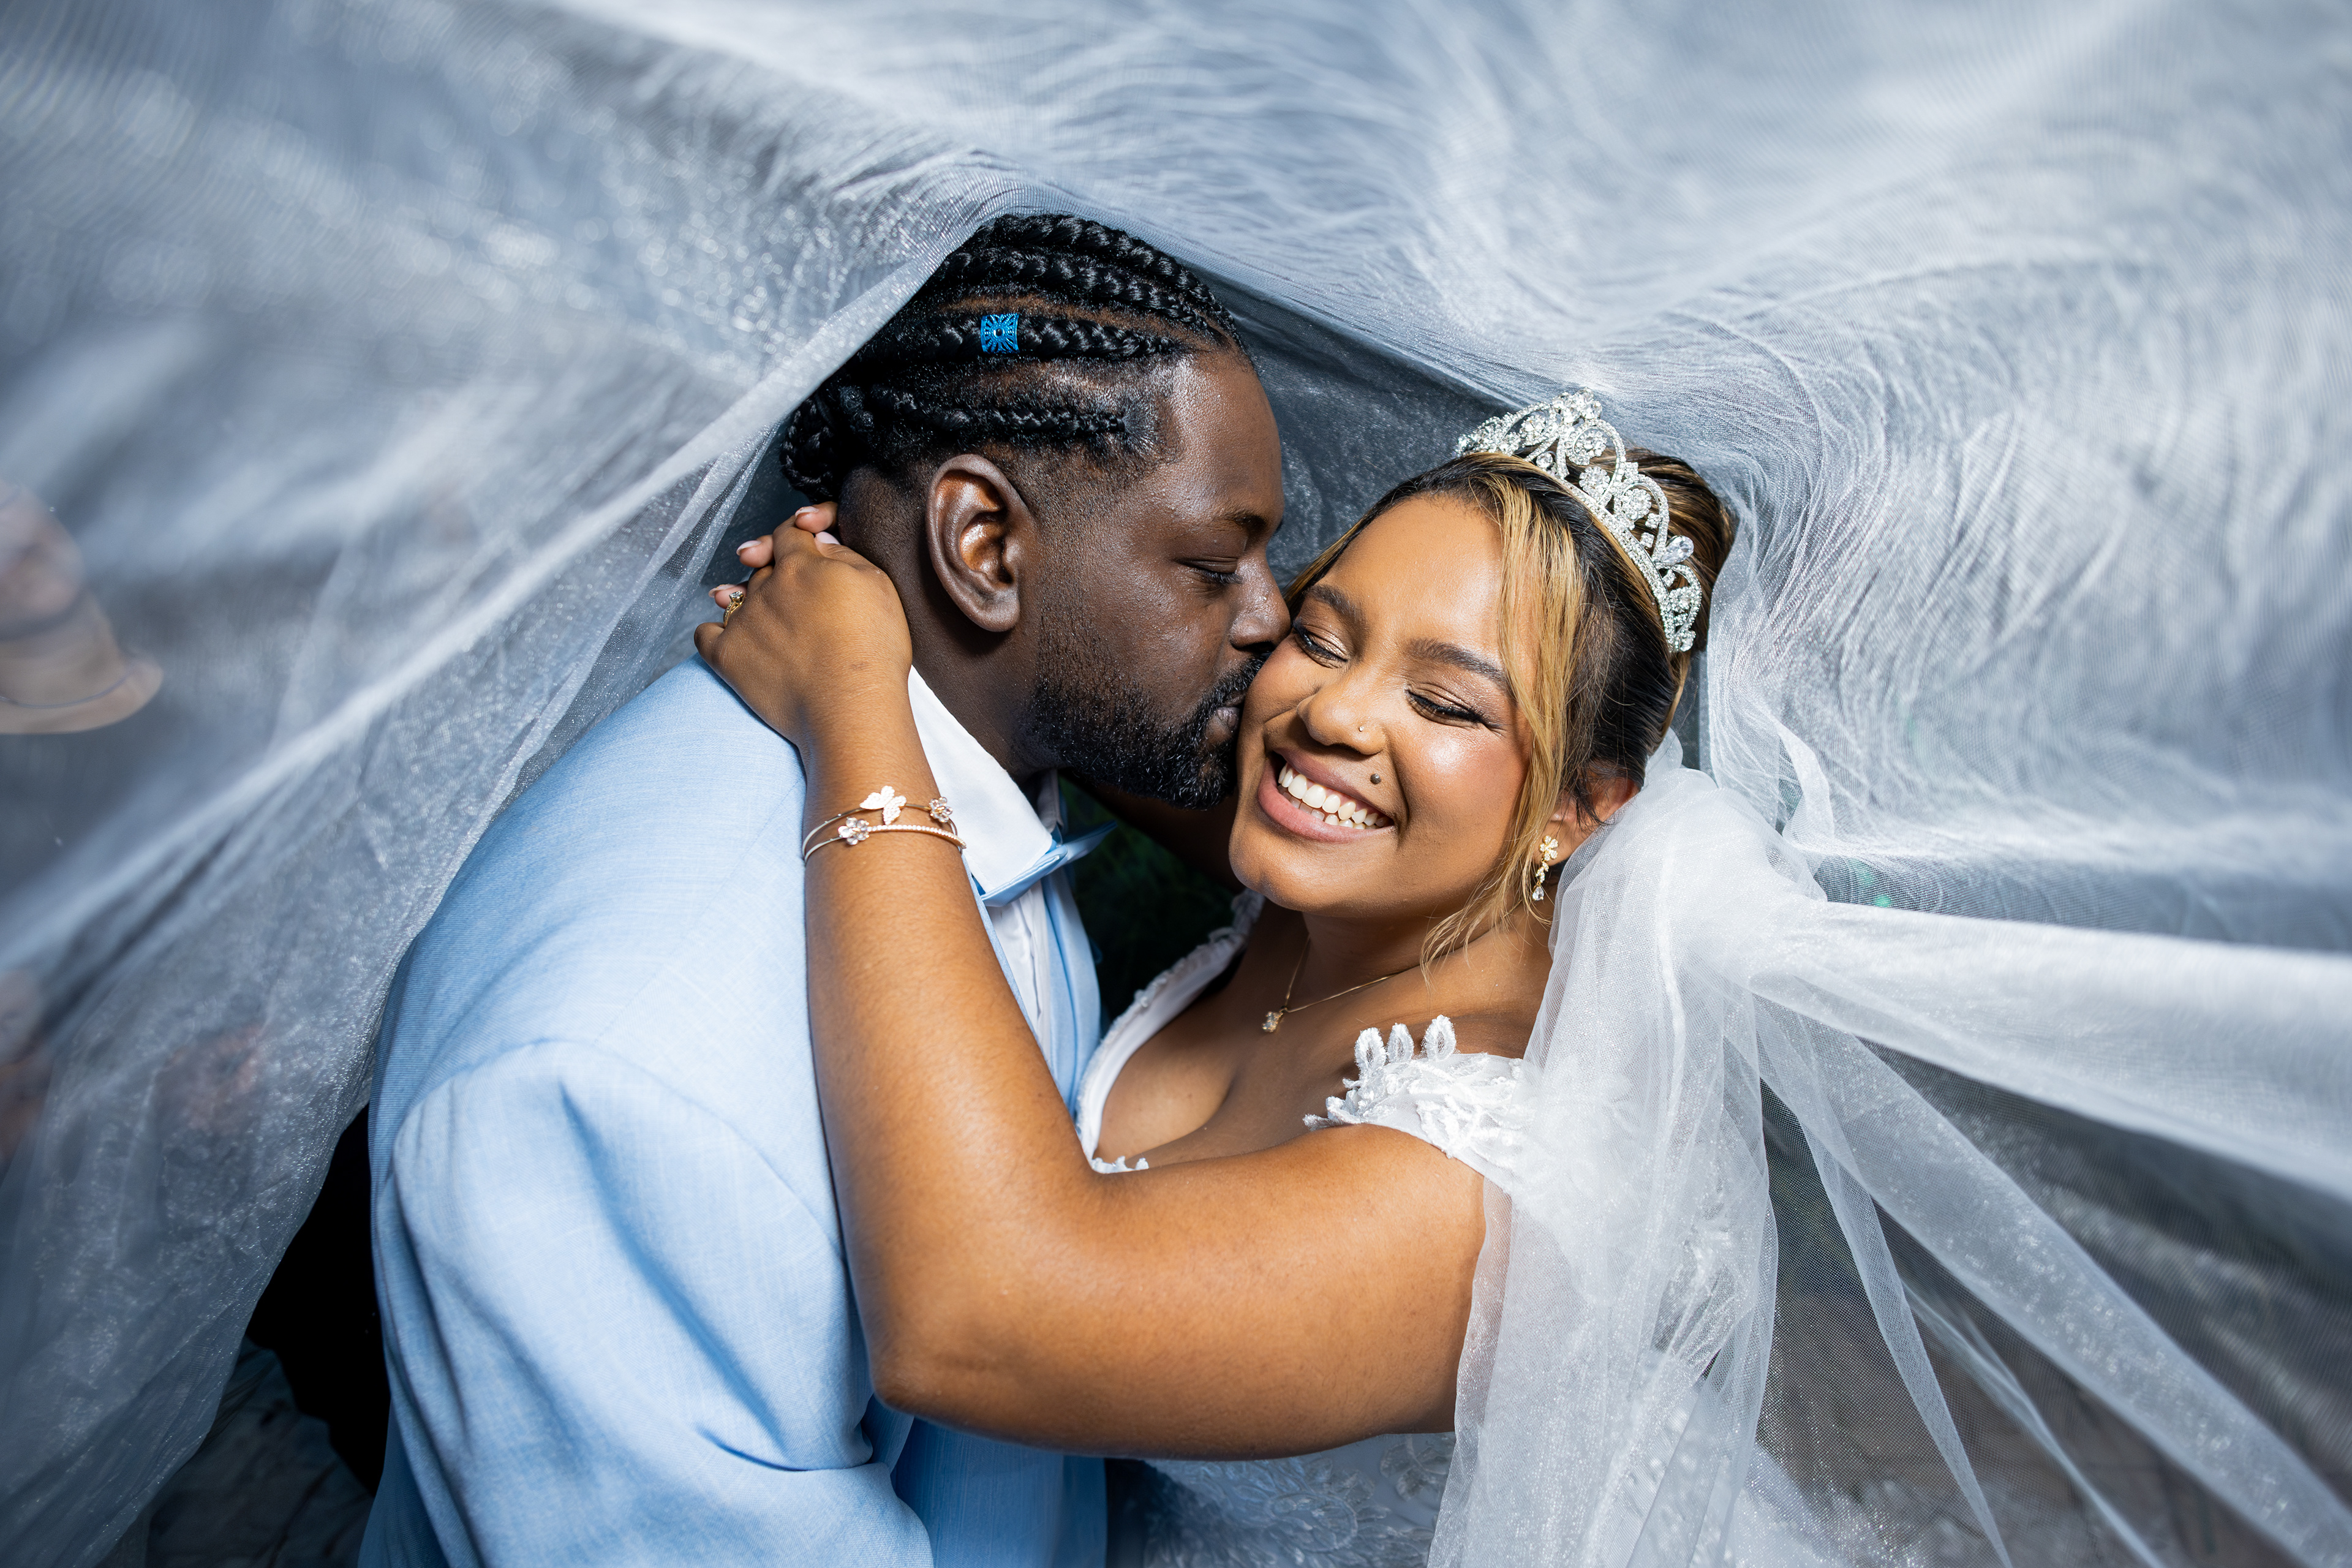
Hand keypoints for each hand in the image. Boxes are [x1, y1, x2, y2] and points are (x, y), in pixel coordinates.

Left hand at [694, 509, 910, 751]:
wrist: (851, 707)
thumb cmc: (873, 650)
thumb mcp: (877, 586)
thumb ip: (844, 555)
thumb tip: (819, 541)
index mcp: (801, 564)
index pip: (789, 533)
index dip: (797, 535)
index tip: (806, 546)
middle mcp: (766, 585)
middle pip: (763, 566)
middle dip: (776, 573)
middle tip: (797, 595)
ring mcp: (743, 620)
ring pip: (735, 595)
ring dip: (746, 599)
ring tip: (763, 617)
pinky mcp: (728, 655)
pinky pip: (705, 633)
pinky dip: (715, 632)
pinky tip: (732, 639)